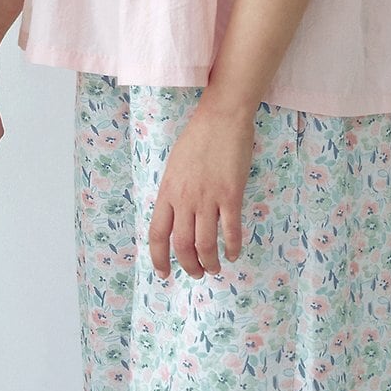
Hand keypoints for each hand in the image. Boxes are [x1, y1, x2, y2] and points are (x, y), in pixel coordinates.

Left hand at [148, 99, 254, 279]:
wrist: (221, 117)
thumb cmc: (198, 138)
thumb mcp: (175, 166)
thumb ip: (174, 192)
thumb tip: (177, 217)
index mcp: (168, 191)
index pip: (157, 233)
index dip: (158, 258)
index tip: (163, 273)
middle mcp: (184, 198)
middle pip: (182, 245)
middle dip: (188, 266)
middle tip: (196, 273)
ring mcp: (208, 198)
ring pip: (205, 244)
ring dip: (210, 263)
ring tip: (214, 268)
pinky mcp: (231, 195)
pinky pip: (231, 231)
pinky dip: (232, 247)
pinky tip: (233, 254)